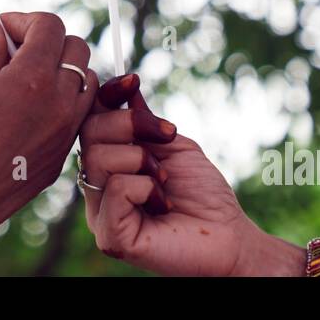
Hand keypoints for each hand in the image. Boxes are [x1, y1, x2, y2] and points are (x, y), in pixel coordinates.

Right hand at [0, 11, 96, 270]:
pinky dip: (62, 102)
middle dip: (47, 41)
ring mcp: (66, 131)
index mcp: (33, 78)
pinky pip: (77, 115)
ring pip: (85, 82)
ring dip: (62, 71)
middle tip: (13, 51)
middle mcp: (60, 102)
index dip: (24, 20)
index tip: (1, 29)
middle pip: (76, 49)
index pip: (51, 26)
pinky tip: (28, 110)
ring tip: (25, 80)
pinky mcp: (63, 155)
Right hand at [80, 74, 298, 275]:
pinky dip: (144, 187)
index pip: (90, 122)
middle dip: (129, 124)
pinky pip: (114, 190)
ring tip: (165, 181)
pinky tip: (162, 203)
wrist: (230, 236)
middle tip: (165, 137)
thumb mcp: (172, 145)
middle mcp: (98, 188)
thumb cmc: (203, 194)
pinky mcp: (111, 238)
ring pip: (99, 159)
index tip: (133, 81)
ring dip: (142, 161)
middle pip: (89, 133)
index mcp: (108, 165)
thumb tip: (126, 85)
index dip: (106, 97)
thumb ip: (143, 120)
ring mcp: (101, 214)